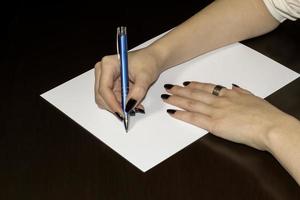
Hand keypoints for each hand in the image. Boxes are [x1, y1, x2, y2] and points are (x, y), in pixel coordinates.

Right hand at [94, 48, 160, 118]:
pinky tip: (131, 103)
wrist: (152, 59)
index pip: (104, 88)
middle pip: (101, 95)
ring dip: (118, 106)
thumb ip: (138, 92)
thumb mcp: (145, 77)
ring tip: (134, 106)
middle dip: (114, 106)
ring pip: (105, 100)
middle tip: (128, 112)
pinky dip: (120, 104)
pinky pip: (111, 99)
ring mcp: (105, 78)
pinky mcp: (110, 85)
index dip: (112, 102)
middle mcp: (103, 71)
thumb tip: (129, 106)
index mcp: (108, 64)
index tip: (123, 112)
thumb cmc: (148, 62)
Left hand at [161, 81, 293, 150]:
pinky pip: (193, 118)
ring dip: (177, 99)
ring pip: (191, 103)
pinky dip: (181, 114)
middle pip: (195, 93)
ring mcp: (215, 111)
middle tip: (168, 86)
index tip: (185, 83)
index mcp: (229, 94)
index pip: (207, 88)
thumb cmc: (266, 115)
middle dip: (180, 90)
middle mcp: (219, 100)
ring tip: (166, 96)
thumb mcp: (254, 98)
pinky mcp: (213, 124)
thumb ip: (241, 92)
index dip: (195, 85)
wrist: (270, 126)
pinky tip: (171, 112)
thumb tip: (233, 87)